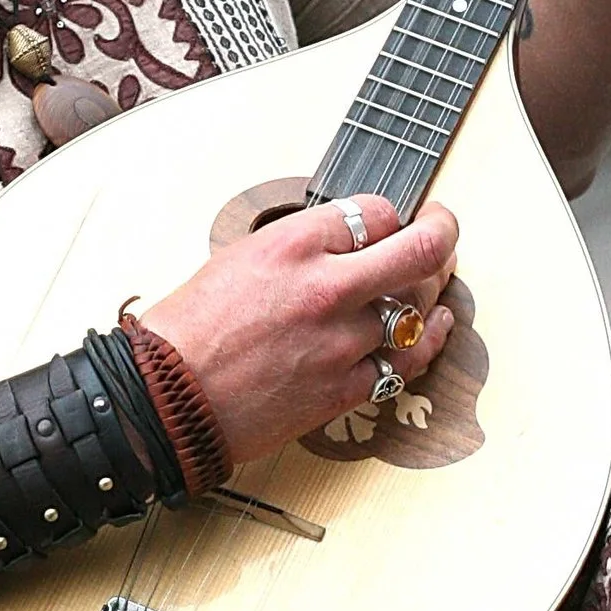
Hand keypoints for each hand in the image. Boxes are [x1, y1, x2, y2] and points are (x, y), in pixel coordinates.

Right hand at [138, 195, 459, 463]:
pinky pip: (406, 362)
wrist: (166, 399)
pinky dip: (425, 342)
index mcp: (292, 245)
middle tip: (444, 229)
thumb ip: (299, 246)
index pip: (375, 211)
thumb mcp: (238, 257)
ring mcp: (340, 341)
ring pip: (418, 308)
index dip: (391, 214)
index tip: (395, 220)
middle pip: (419, 250)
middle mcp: (325, 288)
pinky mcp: (343, 388)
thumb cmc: (189, 330)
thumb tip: (346, 241)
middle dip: (443, 233)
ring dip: (433, 292)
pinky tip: (434, 329)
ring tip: (437, 282)